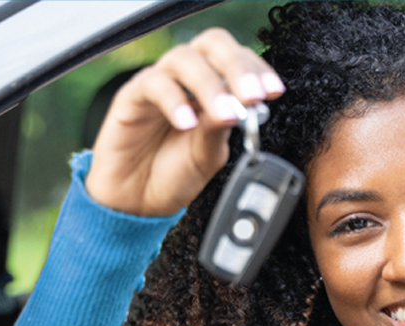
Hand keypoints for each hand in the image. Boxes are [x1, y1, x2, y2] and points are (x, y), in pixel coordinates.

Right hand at [84, 28, 283, 216]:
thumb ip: (220, 129)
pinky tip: (187, 124)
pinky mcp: (131, 96)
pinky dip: (174, 101)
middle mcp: (186, 77)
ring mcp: (158, 83)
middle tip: (252, 96)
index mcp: (211, 86)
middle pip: (213, 44)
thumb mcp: (208, 155)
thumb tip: (240, 107)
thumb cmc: (173, 174)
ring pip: (184, 59)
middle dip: (238, 67)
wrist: (137, 202)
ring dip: (209, 85)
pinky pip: (153, 84)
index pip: (237, 58)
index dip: (257, 69)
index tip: (273, 93)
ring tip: (223, 115)